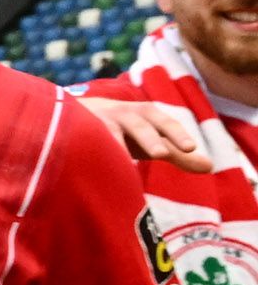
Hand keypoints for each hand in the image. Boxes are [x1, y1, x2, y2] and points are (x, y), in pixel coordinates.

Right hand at [77, 95, 210, 172]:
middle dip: (149, 139)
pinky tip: (92, 170)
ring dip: (117, 147)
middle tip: (160, 153)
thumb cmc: (124, 131)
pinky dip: (89, 154)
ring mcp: (98, 122)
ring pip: (111, 134)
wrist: (78, 114)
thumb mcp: (151, 139)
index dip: (176, 135)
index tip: (189, 148)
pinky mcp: (76, 132)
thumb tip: (210, 168)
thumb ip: (177, 153)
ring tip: (125, 167)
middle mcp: (123, 114)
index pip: (165, 124)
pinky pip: (85, 143)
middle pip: (140, 127)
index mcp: (146, 114)